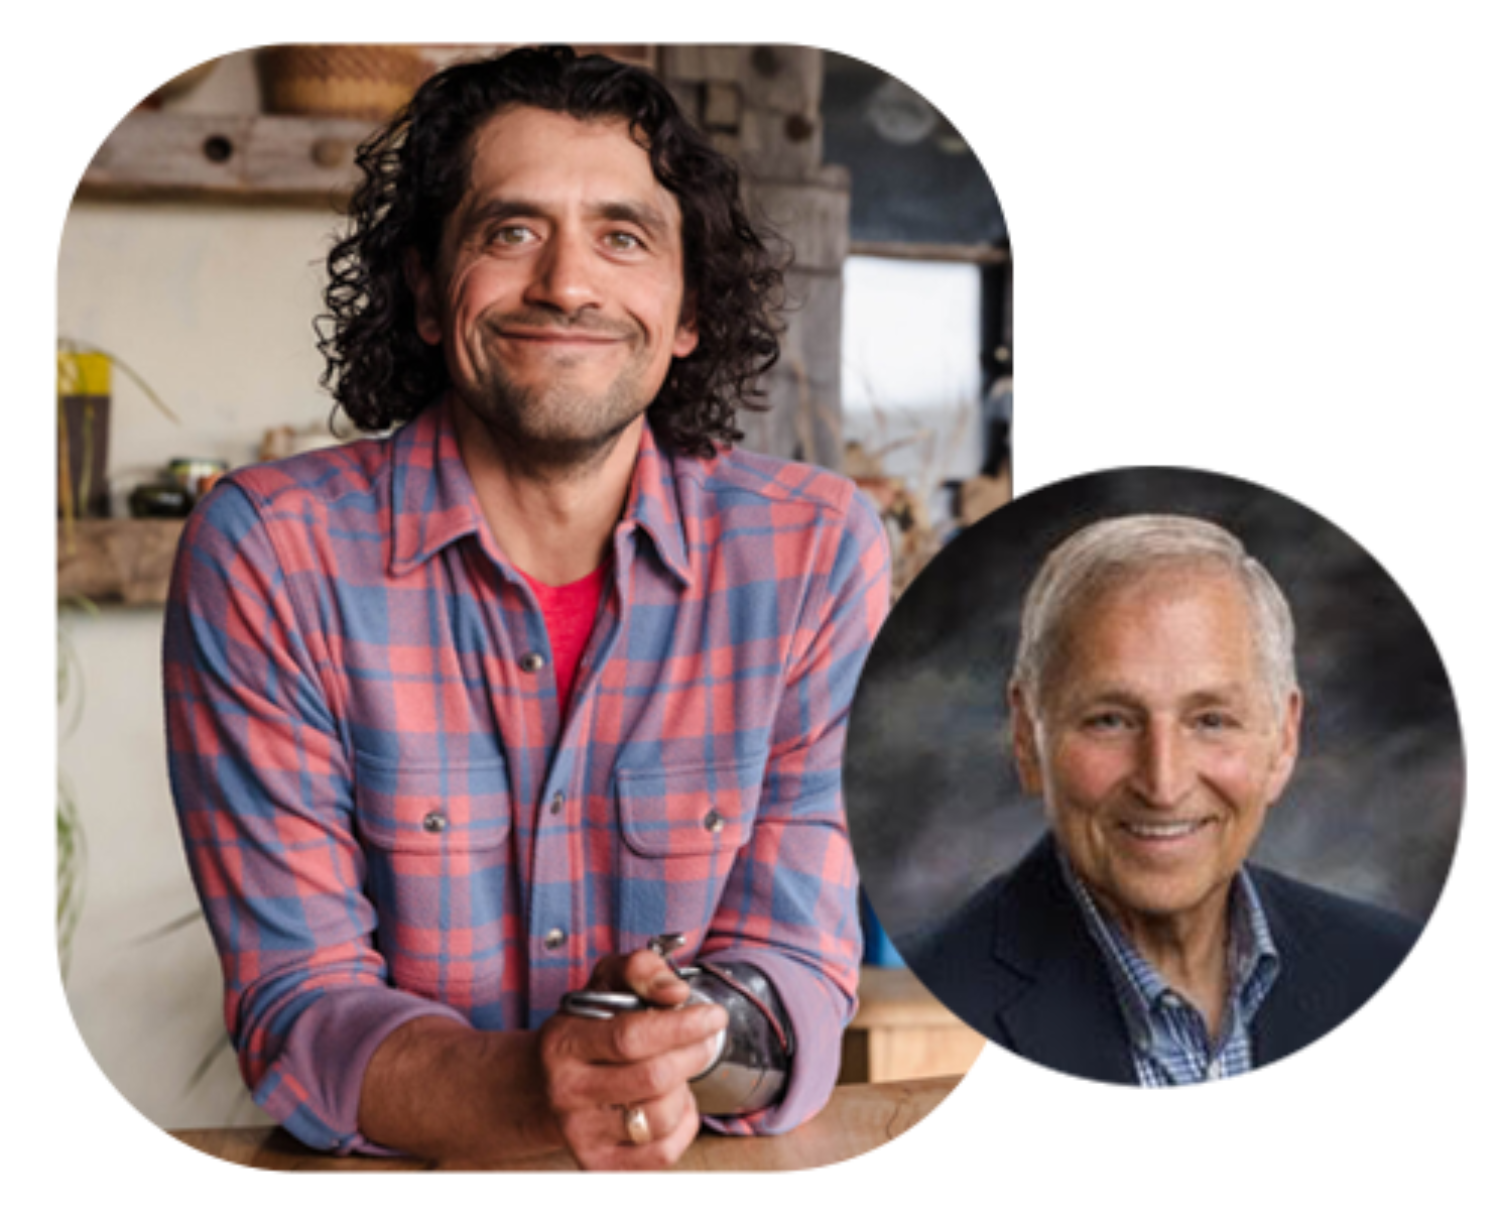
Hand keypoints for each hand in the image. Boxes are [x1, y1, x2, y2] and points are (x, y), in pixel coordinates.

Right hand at [539, 950, 727, 1174]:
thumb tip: (676, 992)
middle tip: (707, 1039)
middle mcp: (566, 1092)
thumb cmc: (587, 1029)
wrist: (544, 1088)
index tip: (714, 1015)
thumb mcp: (604, 984)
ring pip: (661, 1118)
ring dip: (686, 1089)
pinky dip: (684, 1126)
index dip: (682, 1026)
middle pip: (653, 1079)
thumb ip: (640, 971)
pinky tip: (674, 1103)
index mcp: (563, 1043)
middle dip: (694, 1054)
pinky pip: (662, 1154)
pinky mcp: (599, 1166)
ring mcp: (580, 1135)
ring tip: (679, 1071)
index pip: (630, 1037)